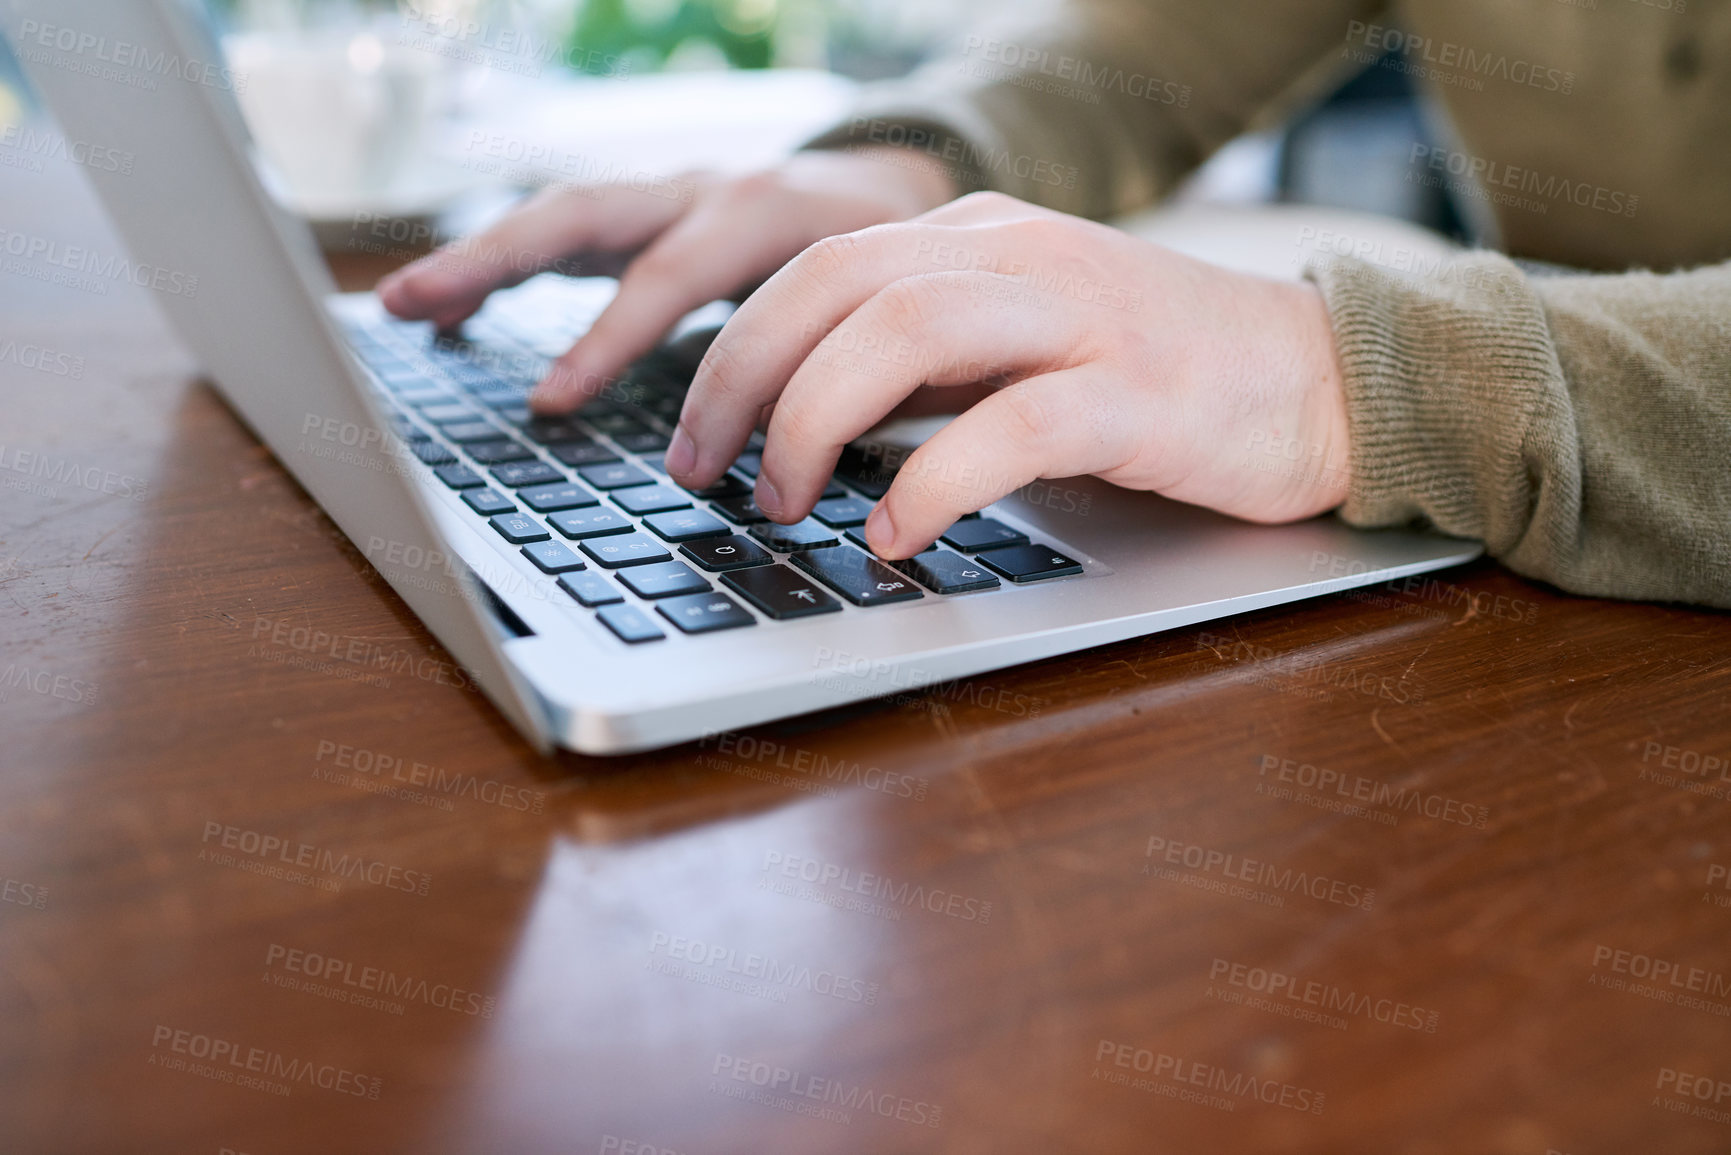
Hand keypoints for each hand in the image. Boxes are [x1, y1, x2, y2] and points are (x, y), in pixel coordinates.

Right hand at [376, 149, 955, 412]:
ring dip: (478, 259)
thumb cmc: (889, 267)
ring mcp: (668, 200)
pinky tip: (446, 309)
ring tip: (399, 303)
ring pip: (561, 217)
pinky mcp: (648, 217)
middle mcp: (703, 194)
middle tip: (414, 305)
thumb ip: (823, 366)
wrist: (896, 200)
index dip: (608, 338)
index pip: (672, 274)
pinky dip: (505, 266)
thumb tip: (768, 451)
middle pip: (583, 214)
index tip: (550, 401)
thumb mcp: (876, 314)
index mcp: (765, 214)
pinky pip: (566, 234)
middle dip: (493, 261)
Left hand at [665, 192, 1351, 557]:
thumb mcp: (1021, 345)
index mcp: (978, 239)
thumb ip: (927, 365)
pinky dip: (932, 480)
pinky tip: (894, 536)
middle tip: (701, 471)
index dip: (733, 349)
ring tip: (782, 504)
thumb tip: (807, 423)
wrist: (1323, 379)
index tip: (691, 436)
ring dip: (814, 421)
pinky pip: (1011, 424)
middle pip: (835, 283)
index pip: (817, 264)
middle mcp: (1018, 256)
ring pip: (904, 329)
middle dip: (741, 380)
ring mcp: (1080, 316)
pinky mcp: (1136, 393)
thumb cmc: (1159, 377)